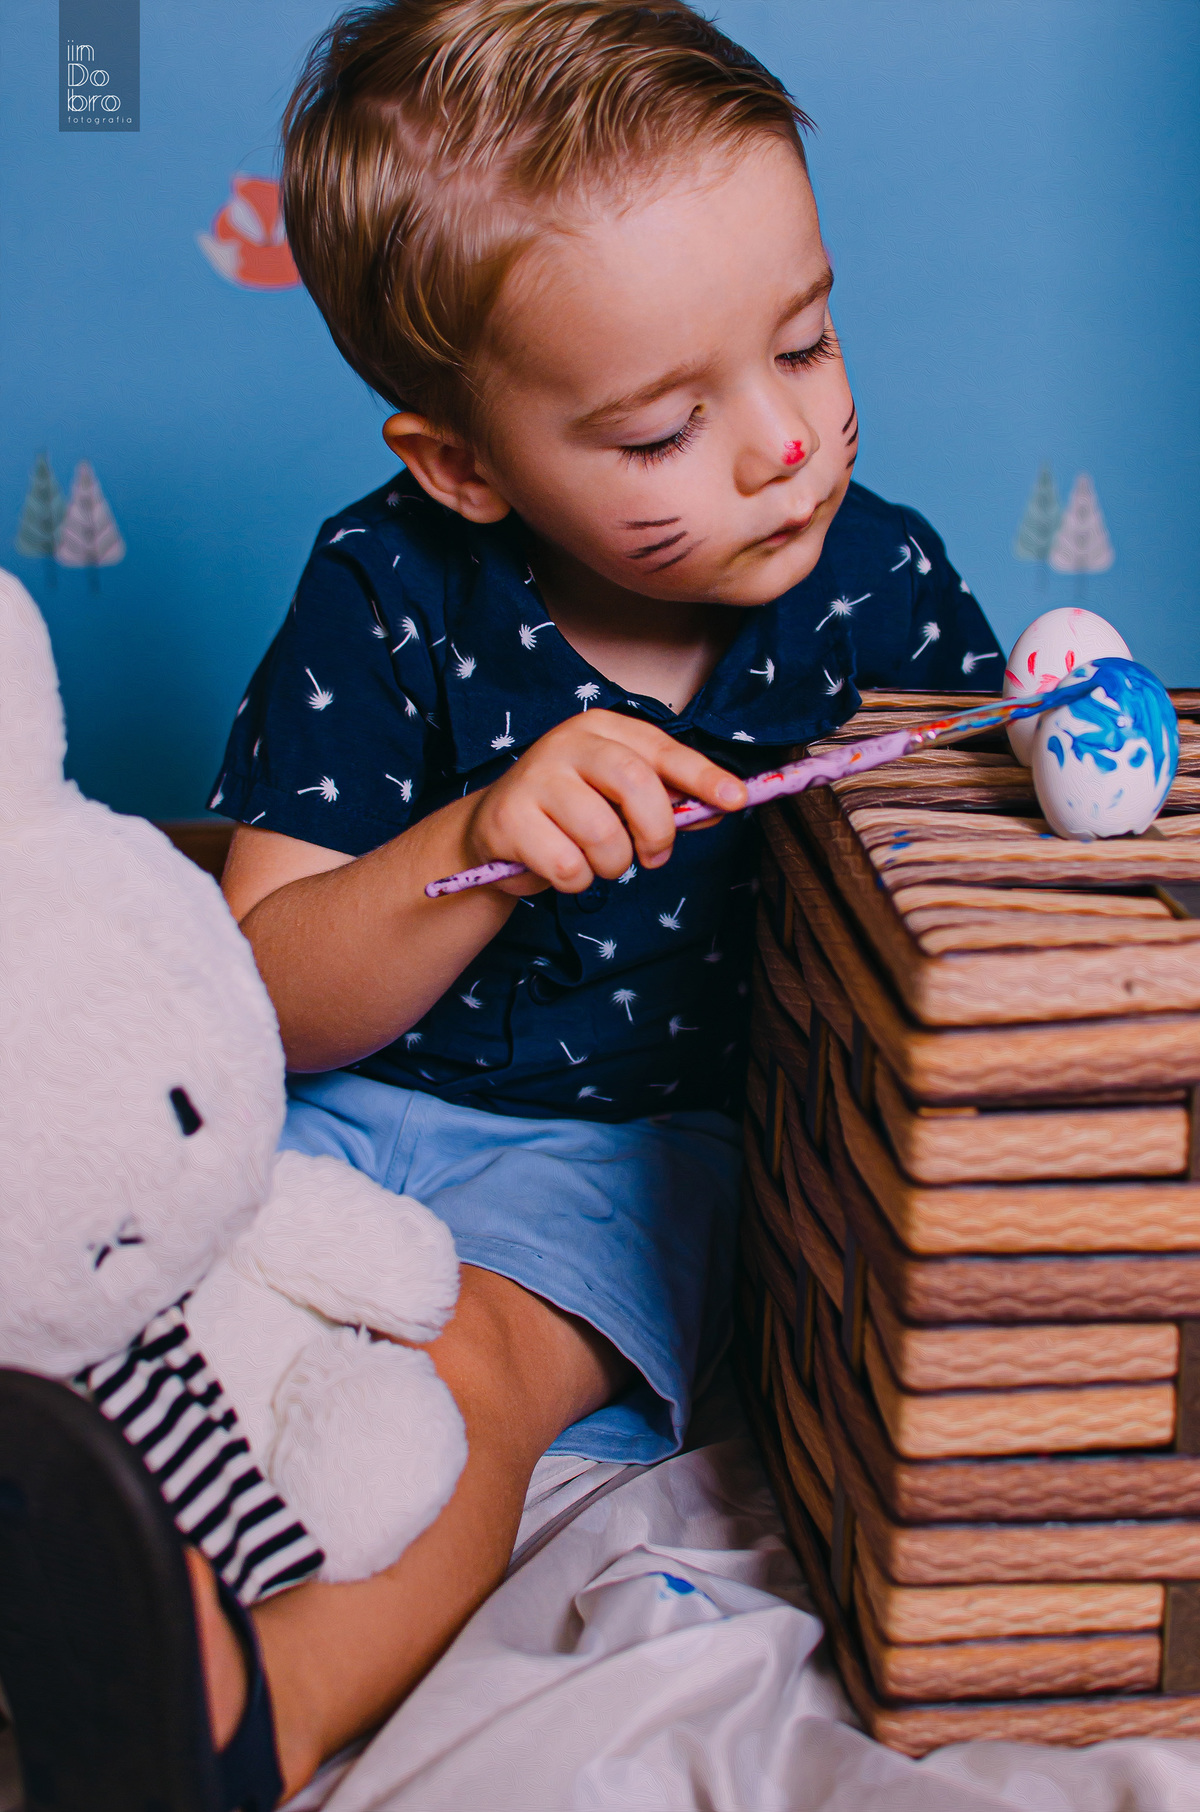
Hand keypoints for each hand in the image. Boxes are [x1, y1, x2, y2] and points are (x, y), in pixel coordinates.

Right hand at [462, 710, 746, 893]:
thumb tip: (720, 808)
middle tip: (655, 856)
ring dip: (612, 865)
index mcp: (602, 729)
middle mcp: (567, 743)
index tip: (736, 798)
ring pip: (603, 836)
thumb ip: (669, 800)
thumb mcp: (620, 798)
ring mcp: (535, 777)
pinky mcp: (510, 818)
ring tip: (596, 861)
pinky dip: (576, 881)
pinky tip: (561, 868)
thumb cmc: (570, 812)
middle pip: (635, 784)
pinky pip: (568, 866)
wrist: (496, 830)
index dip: (701, 775)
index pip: (661, 749)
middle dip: (657, 831)